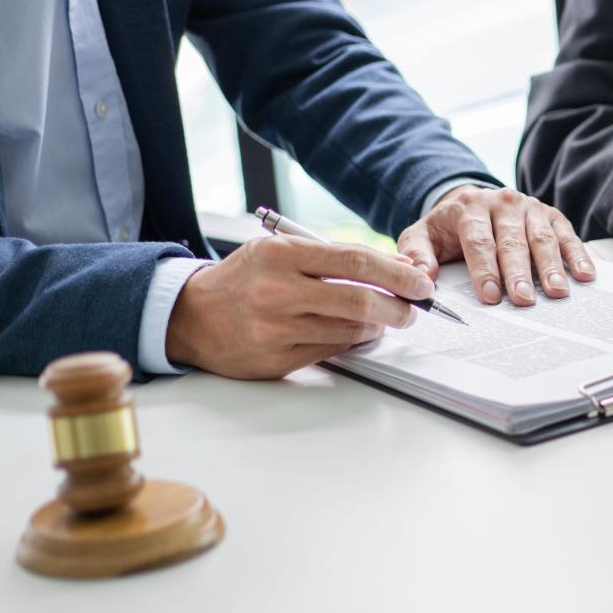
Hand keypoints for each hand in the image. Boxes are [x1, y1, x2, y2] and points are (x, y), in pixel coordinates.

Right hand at [165, 237, 432, 379]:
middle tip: (413, 309)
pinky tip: (355, 334)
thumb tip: (398, 266)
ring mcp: (274, 329)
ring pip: (349, 330)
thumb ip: (336, 258)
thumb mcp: (282, 252)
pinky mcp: (275, 360)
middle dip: (398, 307)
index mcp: (280, 255)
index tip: (421, 282)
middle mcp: (276, 292)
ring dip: (377, 327)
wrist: (190, 316)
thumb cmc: (244, 279)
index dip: (397, 274)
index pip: (355, 261)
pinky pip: (330, 351)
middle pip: (359, 300)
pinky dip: (352, 342)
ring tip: (384, 319)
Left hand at [397, 186, 593, 306]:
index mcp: (469, 207)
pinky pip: (566, 235)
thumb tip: (421, 278)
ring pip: (542, 238)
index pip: (478, 241)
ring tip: (556, 291)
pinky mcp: (551, 215)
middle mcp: (502, 202)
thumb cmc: (448, 228)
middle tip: (524, 299)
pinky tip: (584, 274)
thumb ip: (416, 254)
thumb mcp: (422, 236)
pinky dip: (577, 255)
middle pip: (512, 241)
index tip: (491, 295)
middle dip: (519, 272)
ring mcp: (530, 207)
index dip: (485, 270)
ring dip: (551, 267)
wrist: (471, 203)